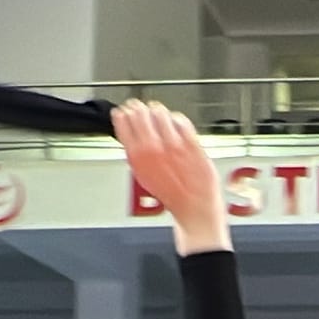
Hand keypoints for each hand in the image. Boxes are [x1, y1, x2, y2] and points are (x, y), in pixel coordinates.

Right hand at [111, 99, 226, 249]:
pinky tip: (177, 123)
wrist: (195, 209)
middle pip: (140, 112)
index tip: (125, 112)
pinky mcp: (192, 144)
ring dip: (158, 111)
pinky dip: (177, 119)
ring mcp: (173, 144)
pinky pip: (181, 120)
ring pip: (160, 112)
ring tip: (159, 115)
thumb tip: (131, 133)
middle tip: (141, 109)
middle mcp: (153, 147)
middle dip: (140, 109)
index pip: (123, 122)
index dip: (124, 114)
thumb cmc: (172, 197)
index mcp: (136, 156)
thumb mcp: (143, 175)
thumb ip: (137, 153)